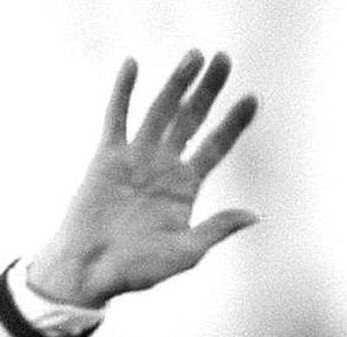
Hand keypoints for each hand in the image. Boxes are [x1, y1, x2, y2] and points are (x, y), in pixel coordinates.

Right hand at [28, 50, 258, 306]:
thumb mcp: (186, 252)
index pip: (215, 146)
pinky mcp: (107, 157)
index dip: (233, 123)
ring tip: (194, 55)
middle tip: (224, 59)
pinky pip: (116, 116)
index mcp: (184, 188)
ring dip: (176, 82)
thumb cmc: (138, 270)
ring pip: (160, 110)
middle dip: (208, 90)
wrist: (92, 271)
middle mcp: (163, 167)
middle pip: (191, 119)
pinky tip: (134, 64)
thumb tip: (254, 215)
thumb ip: (217, 229)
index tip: (252, 100)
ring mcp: (135, 158)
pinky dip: (123, 91)